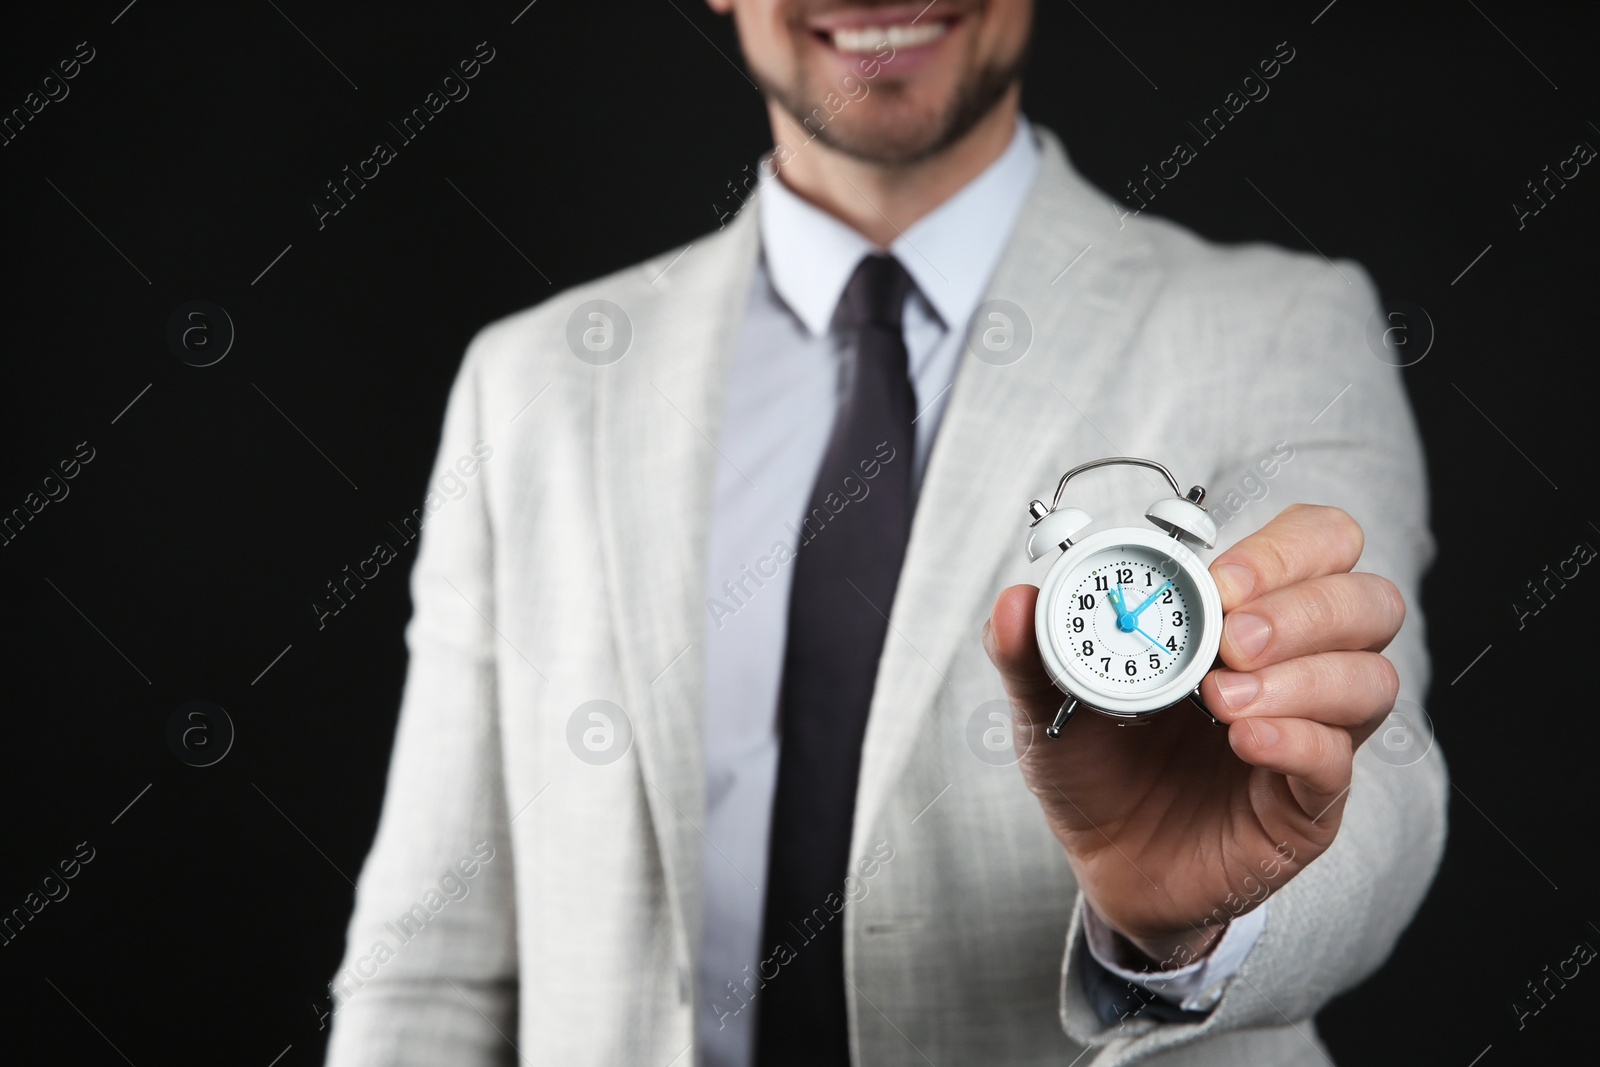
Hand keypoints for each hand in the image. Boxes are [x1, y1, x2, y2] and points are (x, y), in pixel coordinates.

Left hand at [982, 504, 1403, 966]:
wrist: (1105, 864)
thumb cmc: (1095, 766)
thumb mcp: (1049, 703)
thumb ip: (1029, 652)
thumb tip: (1015, 600)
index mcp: (1241, 612)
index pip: (1317, 543)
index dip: (1282, 551)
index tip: (1219, 583)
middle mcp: (1296, 662)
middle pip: (1368, 600)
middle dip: (1305, 608)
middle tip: (1232, 639)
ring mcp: (1314, 730)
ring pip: (1371, 677)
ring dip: (1304, 676)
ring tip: (1222, 699)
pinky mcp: (1310, 801)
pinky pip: (1337, 759)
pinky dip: (1295, 740)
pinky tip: (1243, 742)